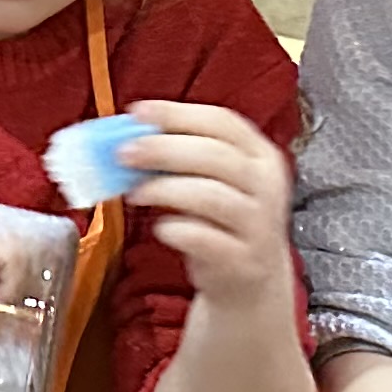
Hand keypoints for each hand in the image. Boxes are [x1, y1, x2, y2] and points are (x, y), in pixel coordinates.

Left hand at [113, 100, 296, 311]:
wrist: (249, 280)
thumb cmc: (221, 219)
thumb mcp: (213, 180)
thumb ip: (180, 155)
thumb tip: (128, 134)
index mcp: (260, 154)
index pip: (222, 122)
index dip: (178, 114)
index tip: (137, 112)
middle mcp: (267, 185)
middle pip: (215, 155)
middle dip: (164, 149)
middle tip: (124, 153)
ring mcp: (258, 224)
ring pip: (210, 196)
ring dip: (164, 190)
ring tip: (134, 194)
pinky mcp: (241, 260)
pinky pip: (205, 239)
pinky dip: (176, 230)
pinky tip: (161, 228)